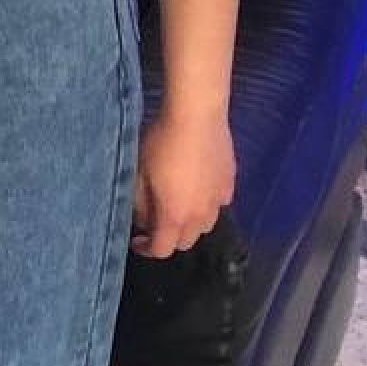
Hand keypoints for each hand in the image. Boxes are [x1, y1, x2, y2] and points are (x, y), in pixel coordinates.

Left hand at [131, 114, 234, 257]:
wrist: (196, 115)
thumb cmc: (161, 143)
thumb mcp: (139, 174)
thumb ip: (140, 204)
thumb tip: (144, 220)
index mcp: (175, 216)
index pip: (162, 250)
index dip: (146, 249)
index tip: (136, 240)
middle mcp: (201, 215)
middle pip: (186, 242)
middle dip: (168, 238)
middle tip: (154, 222)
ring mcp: (219, 200)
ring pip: (205, 226)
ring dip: (189, 224)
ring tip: (177, 205)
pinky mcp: (230, 183)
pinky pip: (218, 205)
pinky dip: (206, 205)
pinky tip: (196, 187)